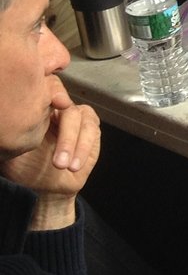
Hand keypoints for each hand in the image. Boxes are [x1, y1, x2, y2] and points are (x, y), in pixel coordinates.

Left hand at [0, 78, 99, 229]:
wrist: (47, 185)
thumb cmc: (26, 167)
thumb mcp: (12, 152)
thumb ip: (13, 136)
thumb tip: (7, 123)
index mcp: (38, 109)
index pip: (48, 89)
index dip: (52, 93)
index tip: (54, 105)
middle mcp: (60, 109)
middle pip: (67, 107)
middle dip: (64, 134)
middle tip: (57, 157)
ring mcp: (78, 117)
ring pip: (80, 120)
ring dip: (72, 145)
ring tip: (63, 166)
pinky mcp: (92, 129)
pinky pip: (91, 132)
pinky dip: (83, 149)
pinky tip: (73, 166)